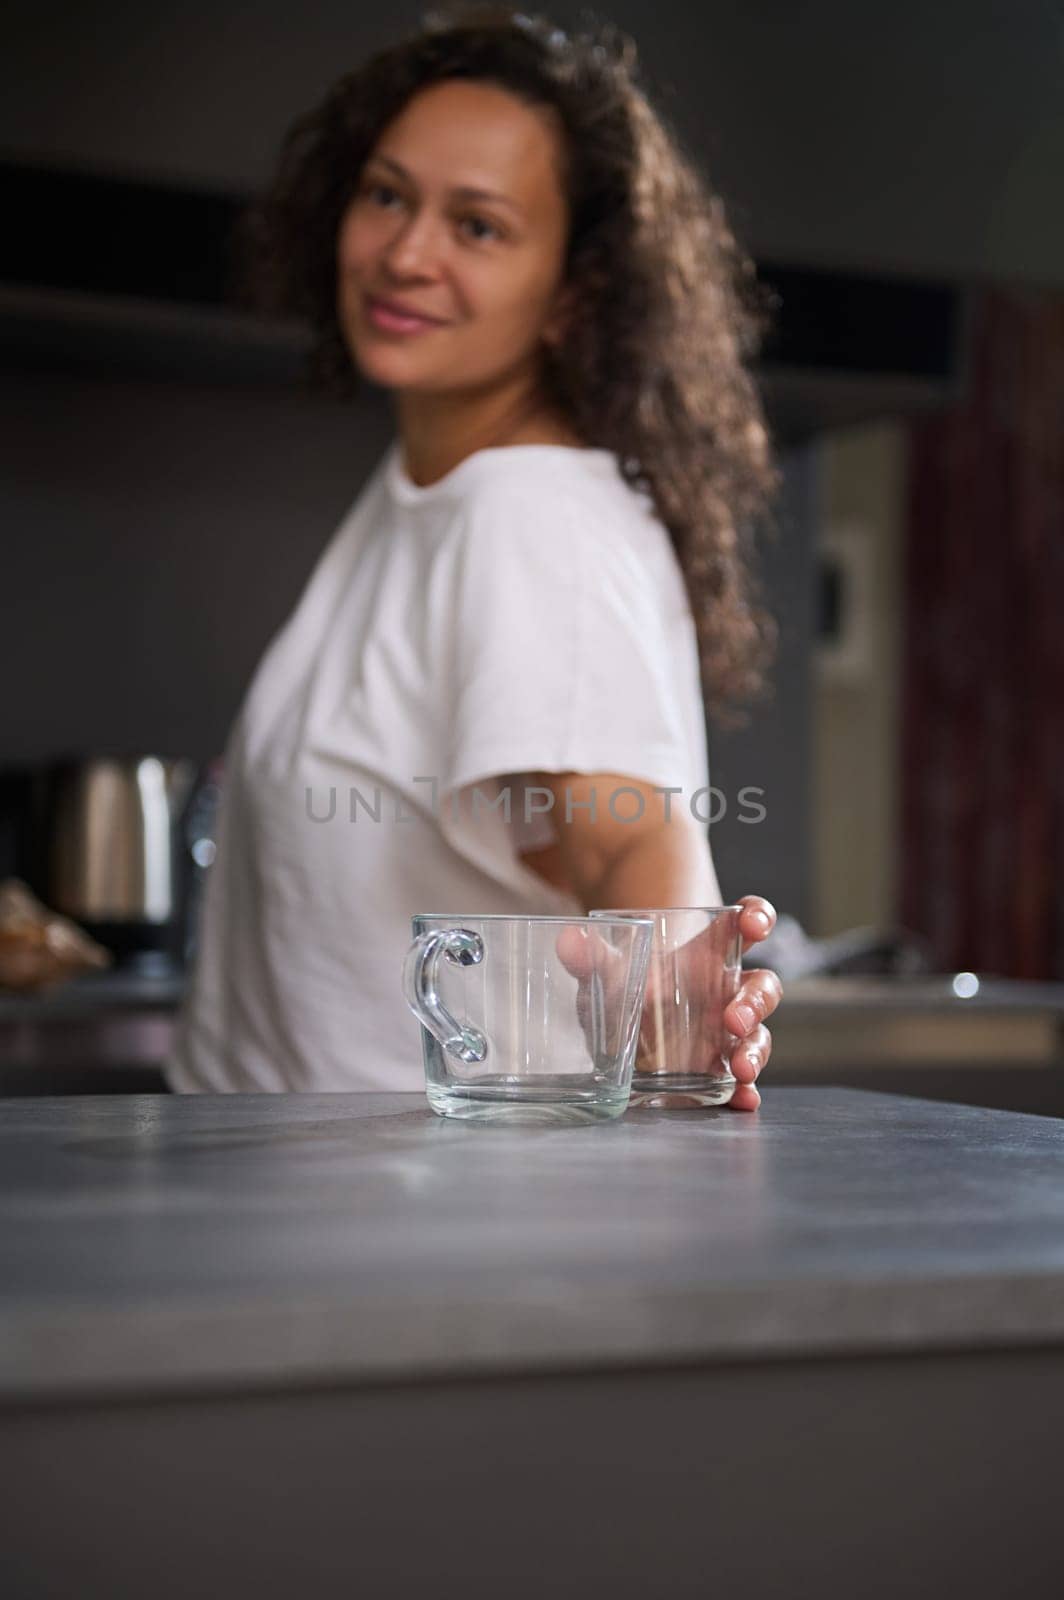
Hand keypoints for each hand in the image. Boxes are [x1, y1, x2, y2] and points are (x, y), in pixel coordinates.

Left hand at [555, 898, 782, 1112]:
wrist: (617, 1036)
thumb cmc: (624, 990)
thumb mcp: (604, 975)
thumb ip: (590, 958)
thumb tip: (570, 940)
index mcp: (706, 957)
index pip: (742, 926)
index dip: (755, 917)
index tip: (754, 924)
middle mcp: (725, 994)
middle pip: (760, 988)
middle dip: (754, 1002)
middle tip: (734, 1019)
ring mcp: (726, 1034)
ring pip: (758, 1035)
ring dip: (755, 1050)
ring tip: (741, 1069)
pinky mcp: (719, 1070)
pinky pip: (742, 1081)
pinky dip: (745, 1091)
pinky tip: (742, 1100)